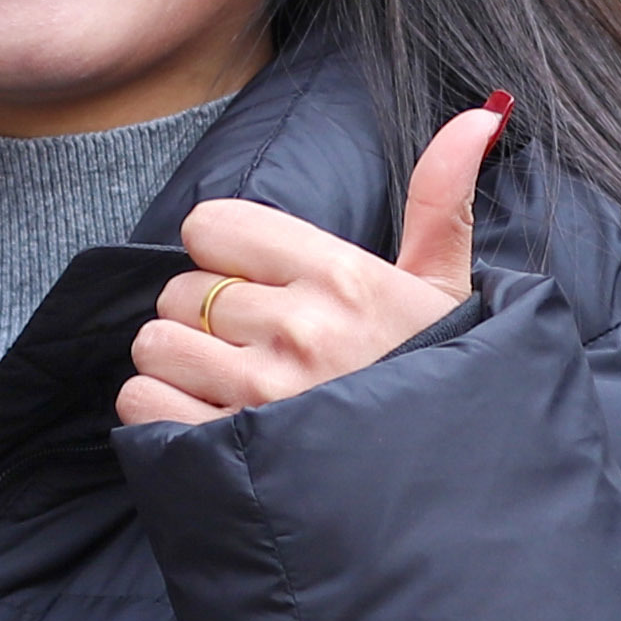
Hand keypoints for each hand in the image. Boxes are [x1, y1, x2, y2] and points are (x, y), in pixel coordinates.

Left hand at [123, 102, 502, 430]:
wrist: (452, 507)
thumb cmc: (439, 393)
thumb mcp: (448, 297)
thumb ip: (440, 203)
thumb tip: (479, 114)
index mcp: (345, 278)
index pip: (212, 226)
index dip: (225, 258)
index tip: (261, 292)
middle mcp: (300, 330)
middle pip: (178, 290)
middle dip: (205, 321)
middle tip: (256, 355)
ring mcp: (259, 395)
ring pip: (154, 346)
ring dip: (180, 371)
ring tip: (235, 395)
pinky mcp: (224, 452)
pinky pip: (141, 403)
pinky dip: (162, 417)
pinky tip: (214, 431)